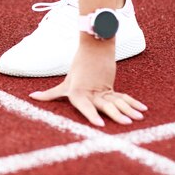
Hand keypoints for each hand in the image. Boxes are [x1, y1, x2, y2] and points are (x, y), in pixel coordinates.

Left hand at [30, 35, 147, 125]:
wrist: (94, 49)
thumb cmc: (77, 68)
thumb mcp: (64, 83)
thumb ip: (49, 94)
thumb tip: (31, 97)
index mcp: (78, 91)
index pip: (84, 105)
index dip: (91, 114)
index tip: (99, 125)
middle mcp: (92, 92)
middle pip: (104, 105)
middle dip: (115, 115)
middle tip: (125, 123)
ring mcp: (104, 89)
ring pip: (117, 101)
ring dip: (128, 110)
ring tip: (138, 118)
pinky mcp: (113, 88)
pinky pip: (123, 97)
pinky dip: (133, 103)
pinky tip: (143, 110)